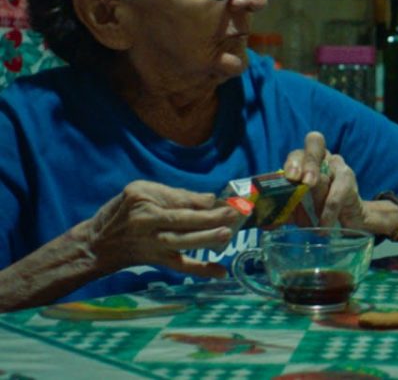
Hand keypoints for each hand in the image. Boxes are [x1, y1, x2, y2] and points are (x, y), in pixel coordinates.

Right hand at [83, 180, 242, 278]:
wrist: (97, 244)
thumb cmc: (122, 212)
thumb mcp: (139, 192)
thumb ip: (173, 194)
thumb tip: (209, 199)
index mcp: (143, 199)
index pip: (177, 199)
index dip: (201, 201)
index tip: (221, 200)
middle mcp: (147, 222)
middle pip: (182, 220)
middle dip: (209, 217)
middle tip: (234, 214)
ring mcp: (152, 243)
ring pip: (182, 242)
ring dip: (206, 238)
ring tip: (228, 233)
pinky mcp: (156, 260)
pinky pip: (180, 266)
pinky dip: (201, 270)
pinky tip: (221, 272)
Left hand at [282, 131, 366, 227]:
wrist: (345, 220)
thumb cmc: (316, 209)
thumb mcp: (296, 210)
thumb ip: (281, 210)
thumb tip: (263, 222)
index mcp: (304, 161)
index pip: (298, 153)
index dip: (294, 162)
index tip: (291, 178)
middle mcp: (322, 158)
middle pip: (315, 146)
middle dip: (309, 165)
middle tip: (306, 183)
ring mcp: (339, 167)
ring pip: (326, 173)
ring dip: (317, 198)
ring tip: (312, 219)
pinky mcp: (350, 183)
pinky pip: (337, 194)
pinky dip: (328, 211)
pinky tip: (323, 224)